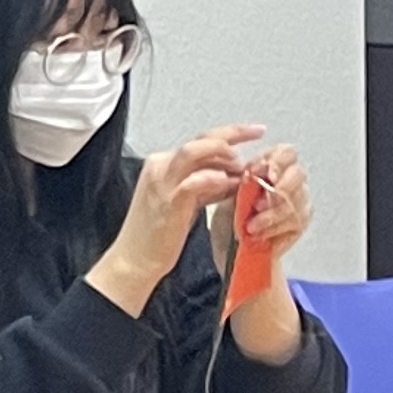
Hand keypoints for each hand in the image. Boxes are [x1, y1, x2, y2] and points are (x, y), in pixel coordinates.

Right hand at [89, 124, 265, 312]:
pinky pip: (193, 181)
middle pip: (200, 139)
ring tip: (240, 167)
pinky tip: (228, 184)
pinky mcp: (168, 200)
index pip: (201, 140)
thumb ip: (207, 185)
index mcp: (163, 164)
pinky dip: (214, 179)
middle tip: (257, 136)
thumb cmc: (158, 235)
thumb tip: (234, 175)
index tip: (254, 131)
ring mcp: (162, 182)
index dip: (231, 134)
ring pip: (194, 151)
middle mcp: (160, 167)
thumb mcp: (187, 202)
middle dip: (234, 134)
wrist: (134, 260)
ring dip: (223, 154)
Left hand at [227, 146, 313, 364]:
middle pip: (297, 173)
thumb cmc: (228, 223)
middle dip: (277, 186)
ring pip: (294, 200)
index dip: (276, 159)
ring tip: (250, 224)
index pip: (285, 152)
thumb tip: (243, 169)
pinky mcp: (300, 224)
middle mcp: (289, 184)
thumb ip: (238, 181)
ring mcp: (298, 203)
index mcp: (270, 170)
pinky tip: (258, 233)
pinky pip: (294, 221)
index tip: (260, 170)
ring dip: (270, 213)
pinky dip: (273, 228)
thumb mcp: (227, 198)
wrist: (233, 254)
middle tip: (259, 200)